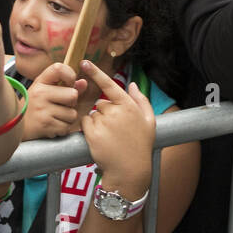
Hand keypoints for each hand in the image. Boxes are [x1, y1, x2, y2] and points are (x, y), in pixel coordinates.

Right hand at [24, 61, 86, 139]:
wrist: (15, 126)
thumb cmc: (35, 105)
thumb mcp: (46, 90)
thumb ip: (67, 86)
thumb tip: (84, 83)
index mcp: (40, 82)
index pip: (59, 68)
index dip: (70, 75)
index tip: (69, 83)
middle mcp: (40, 94)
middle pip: (73, 95)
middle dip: (71, 103)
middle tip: (60, 106)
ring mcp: (42, 110)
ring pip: (72, 114)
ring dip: (67, 118)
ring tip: (55, 117)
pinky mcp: (46, 125)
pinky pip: (66, 127)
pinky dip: (62, 128)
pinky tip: (52, 125)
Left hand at [79, 60, 154, 197]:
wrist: (130, 170)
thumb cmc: (141, 145)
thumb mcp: (149, 121)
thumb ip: (141, 100)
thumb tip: (132, 84)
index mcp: (128, 106)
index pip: (109, 85)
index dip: (95, 73)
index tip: (84, 62)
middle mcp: (116, 112)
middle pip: (101, 103)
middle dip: (105, 113)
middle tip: (116, 130)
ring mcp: (104, 123)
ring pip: (93, 114)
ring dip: (98, 122)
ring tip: (110, 137)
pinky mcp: (93, 133)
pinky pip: (85, 123)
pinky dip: (89, 129)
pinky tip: (100, 139)